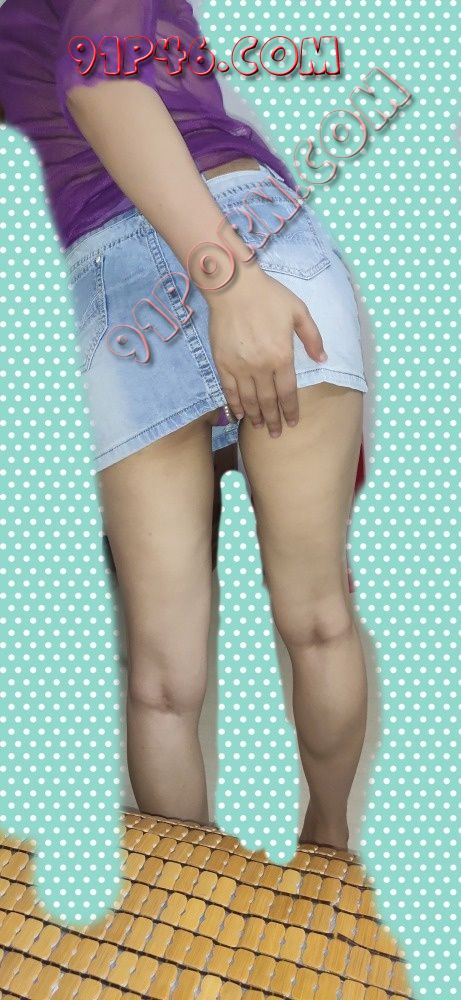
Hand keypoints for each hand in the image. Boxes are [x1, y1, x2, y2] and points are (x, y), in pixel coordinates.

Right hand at [207, 265, 326, 436]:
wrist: (233, 286)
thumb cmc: (269, 296)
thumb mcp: (299, 311)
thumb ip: (312, 337)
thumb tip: (322, 358)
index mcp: (282, 356)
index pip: (288, 393)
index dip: (290, 410)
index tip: (292, 423)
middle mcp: (261, 367)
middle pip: (268, 402)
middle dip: (274, 420)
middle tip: (276, 434)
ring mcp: (240, 367)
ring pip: (248, 400)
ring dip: (255, 416)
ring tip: (259, 427)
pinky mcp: (222, 363)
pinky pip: (229, 391)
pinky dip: (234, 405)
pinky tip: (238, 414)